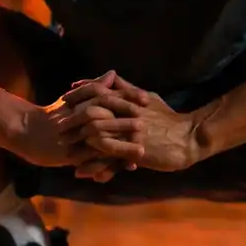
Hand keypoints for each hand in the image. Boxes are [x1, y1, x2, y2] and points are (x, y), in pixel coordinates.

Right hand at [8, 72, 144, 174]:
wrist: (30, 133)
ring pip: (104, 142)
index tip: (147, 99)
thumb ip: (95, 87)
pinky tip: (126, 167)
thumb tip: (113, 74)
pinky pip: (94, 160)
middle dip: (129, 123)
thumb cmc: (55, 115)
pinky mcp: (72, 155)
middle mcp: (81, 118)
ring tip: (142, 152)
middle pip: (108, 118)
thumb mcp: (75, 99)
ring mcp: (77, 138)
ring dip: (124, 147)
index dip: (129, 97)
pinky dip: (111, 165)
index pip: (109, 96)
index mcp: (84, 103)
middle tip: (149, 126)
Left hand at [61, 72, 202, 174]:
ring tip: (65, 151)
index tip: (64, 98)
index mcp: (130, 100)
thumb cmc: (168, 117)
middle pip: (93, 114)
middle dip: (74, 120)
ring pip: (98, 137)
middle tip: (58, 126)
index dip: (80, 95)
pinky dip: (93, 165)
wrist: (188, 138)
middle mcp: (128, 114)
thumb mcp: (147, 97)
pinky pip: (109, 159)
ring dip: (79, 144)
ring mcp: (130, 133)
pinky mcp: (134, 151)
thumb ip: (126, 87)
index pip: (99, 93)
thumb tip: (110, 74)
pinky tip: (81, 171)